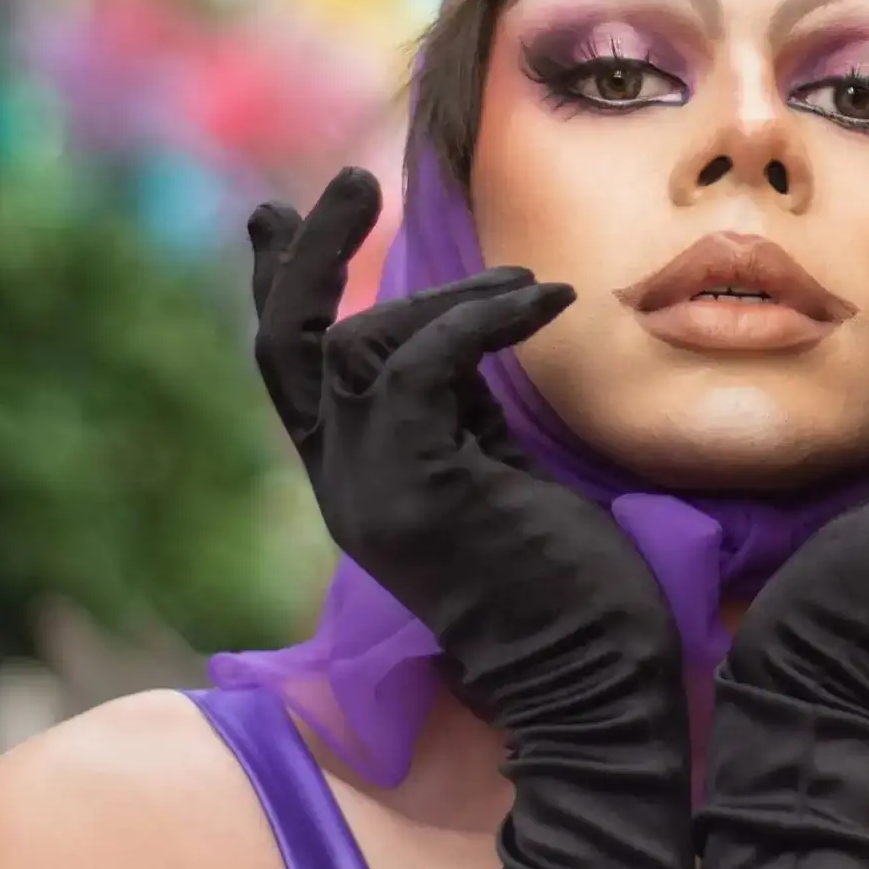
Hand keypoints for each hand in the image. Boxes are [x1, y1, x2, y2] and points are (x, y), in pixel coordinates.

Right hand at [247, 168, 681, 725]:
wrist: (595, 686)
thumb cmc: (571, 586)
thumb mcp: (498, 468)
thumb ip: (460, 402)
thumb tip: (460, 321)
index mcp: (357, 480)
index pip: (292, 374)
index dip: (278, 290)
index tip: (273, 216)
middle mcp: (344, 485)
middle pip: (284, 347)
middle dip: (305, 255)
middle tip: (352, 182)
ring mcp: (372, 491)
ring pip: (356, 343)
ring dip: (448, 294)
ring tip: (529, 287)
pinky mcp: (419, 490)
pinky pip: (420, 365)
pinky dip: (480, 319)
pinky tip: (545, 303)